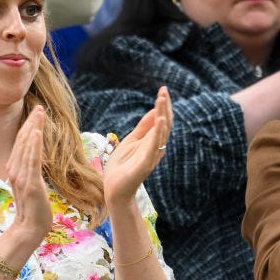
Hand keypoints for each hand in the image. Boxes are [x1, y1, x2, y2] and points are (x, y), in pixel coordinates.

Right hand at [6, 106, 52, 244]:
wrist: (29, 229)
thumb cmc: (33, 210)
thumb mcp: (31, 187)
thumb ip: (29, 173)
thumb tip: (33, 162)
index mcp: (15, 171)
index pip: (21, 144)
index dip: (28, 128)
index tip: (36, 114)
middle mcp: (15, 171)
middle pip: (22, 142)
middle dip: (31, 123)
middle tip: (39, 107)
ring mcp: (21, 177)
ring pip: (26, 147)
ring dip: (33, 128)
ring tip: (39, 113)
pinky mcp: (30, 183)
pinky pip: (31, 160)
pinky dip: (33, 145)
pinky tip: (36, 132)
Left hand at [103, 86, 171, 205]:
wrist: (114, 189)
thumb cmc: (122, 166)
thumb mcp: (131, 141)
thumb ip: (143, 127)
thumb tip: (154, 111)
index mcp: (152, 141)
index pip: (161, 120)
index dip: (163, 105)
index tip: (163, 90)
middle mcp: (156, 147)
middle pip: (164, 124)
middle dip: (164, 107)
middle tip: (164, 90)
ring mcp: (151, 155)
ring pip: (161, 133)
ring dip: (162, 115)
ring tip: (162, 100)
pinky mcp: (145, 164)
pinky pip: (154, 146)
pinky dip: (157, 133)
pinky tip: (159, 120)